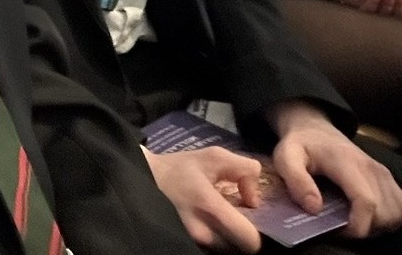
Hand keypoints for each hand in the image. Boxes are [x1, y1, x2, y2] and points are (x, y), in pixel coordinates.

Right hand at [142, 145, 263, 251]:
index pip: (249, 240)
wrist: (144, 179)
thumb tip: (254, 199)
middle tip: (238, 217)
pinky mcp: (188, 245)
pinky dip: (218, 239)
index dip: (257, 231)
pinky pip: (214, 250)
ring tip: (223, 219)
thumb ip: (243, 170)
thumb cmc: (180, 168)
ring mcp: (194, 242)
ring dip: (230, 237)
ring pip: (227, 250)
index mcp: (210, 208)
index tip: (251, 216)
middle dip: (243, 234)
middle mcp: (203, 233)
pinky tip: (212, 224)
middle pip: (240, 249)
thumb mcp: (213, 156)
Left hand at [266, 103, 401, 239]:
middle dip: (365, 229)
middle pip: (384, 214)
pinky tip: (368, 215)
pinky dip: (389, 217)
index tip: (337, 231)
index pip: (366, 203)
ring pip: (397, 213)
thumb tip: (314, 208)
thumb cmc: (300, 144)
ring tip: (354, 221)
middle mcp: (371, 167)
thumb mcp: (285, 158)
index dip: (356, 227)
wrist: (314, 128)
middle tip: (341, 226)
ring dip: (378, 226)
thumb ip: (296, 181)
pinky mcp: (387, 177)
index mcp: (346, 162)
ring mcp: (382, 172)